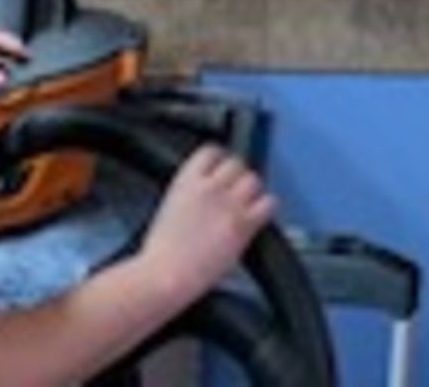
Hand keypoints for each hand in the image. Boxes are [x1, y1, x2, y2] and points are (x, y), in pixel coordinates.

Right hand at [137, 144, 276, 308]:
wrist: (164, 276)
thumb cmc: (160, 254)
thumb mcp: (168, 209)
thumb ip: (189, 194)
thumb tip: (204, 194)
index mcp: (186, 181)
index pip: (211, 151)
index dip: (220, 159)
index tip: (222, 167)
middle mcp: (210, 187)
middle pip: (237, 164)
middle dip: (237, 176)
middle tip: (236, 191)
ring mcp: (228, 204)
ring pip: (254, 180)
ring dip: (252, 191)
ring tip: (248, 204)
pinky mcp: (243, 224)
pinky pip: (268, 204)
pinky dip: (267, 208)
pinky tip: (259, 217)